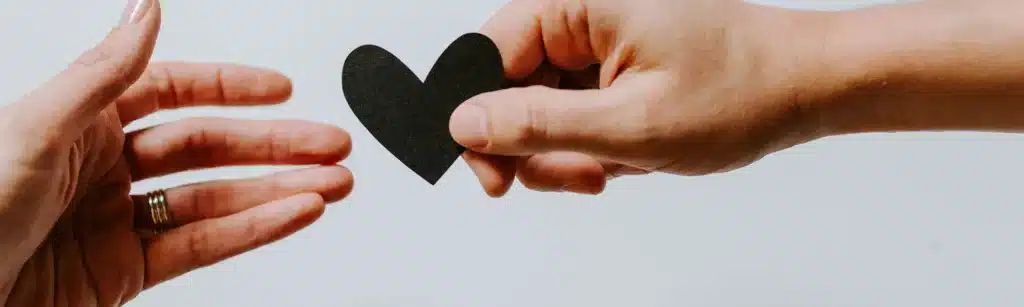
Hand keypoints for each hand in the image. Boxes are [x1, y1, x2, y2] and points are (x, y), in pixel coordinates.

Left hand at [0, 0, 352, 304]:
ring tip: (332, 185)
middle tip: (331, 144)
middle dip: (275, 144)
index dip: (230, 88)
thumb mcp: (34, 130)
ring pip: (215, 200)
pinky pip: (200, 247)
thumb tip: (147, 11)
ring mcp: (115, 223)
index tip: (282, 90)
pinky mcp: (123, 274)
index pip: (170, 92)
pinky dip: (253, 231)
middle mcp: (100, 168)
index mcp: (76, 121)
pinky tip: (292, 214)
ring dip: (278, 191)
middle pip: (207, 147)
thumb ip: (103, 74)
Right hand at [448, 0, 828, 195]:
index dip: (479, 120)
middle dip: (536, 145)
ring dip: (567, 150)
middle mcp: (583, 11)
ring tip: (615, 166)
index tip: (493, 177)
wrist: (805, 86)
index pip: (486, 55)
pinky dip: (589, 142)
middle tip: (580, 176)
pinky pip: (570, 108)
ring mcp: (596, 37)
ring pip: (538, 106)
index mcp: (580, 2)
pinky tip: (626, 153)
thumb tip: (464, 124)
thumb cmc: (741, 91)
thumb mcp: (631, 123)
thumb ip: (539, 124)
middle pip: (508, 86)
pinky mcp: (610, 61)